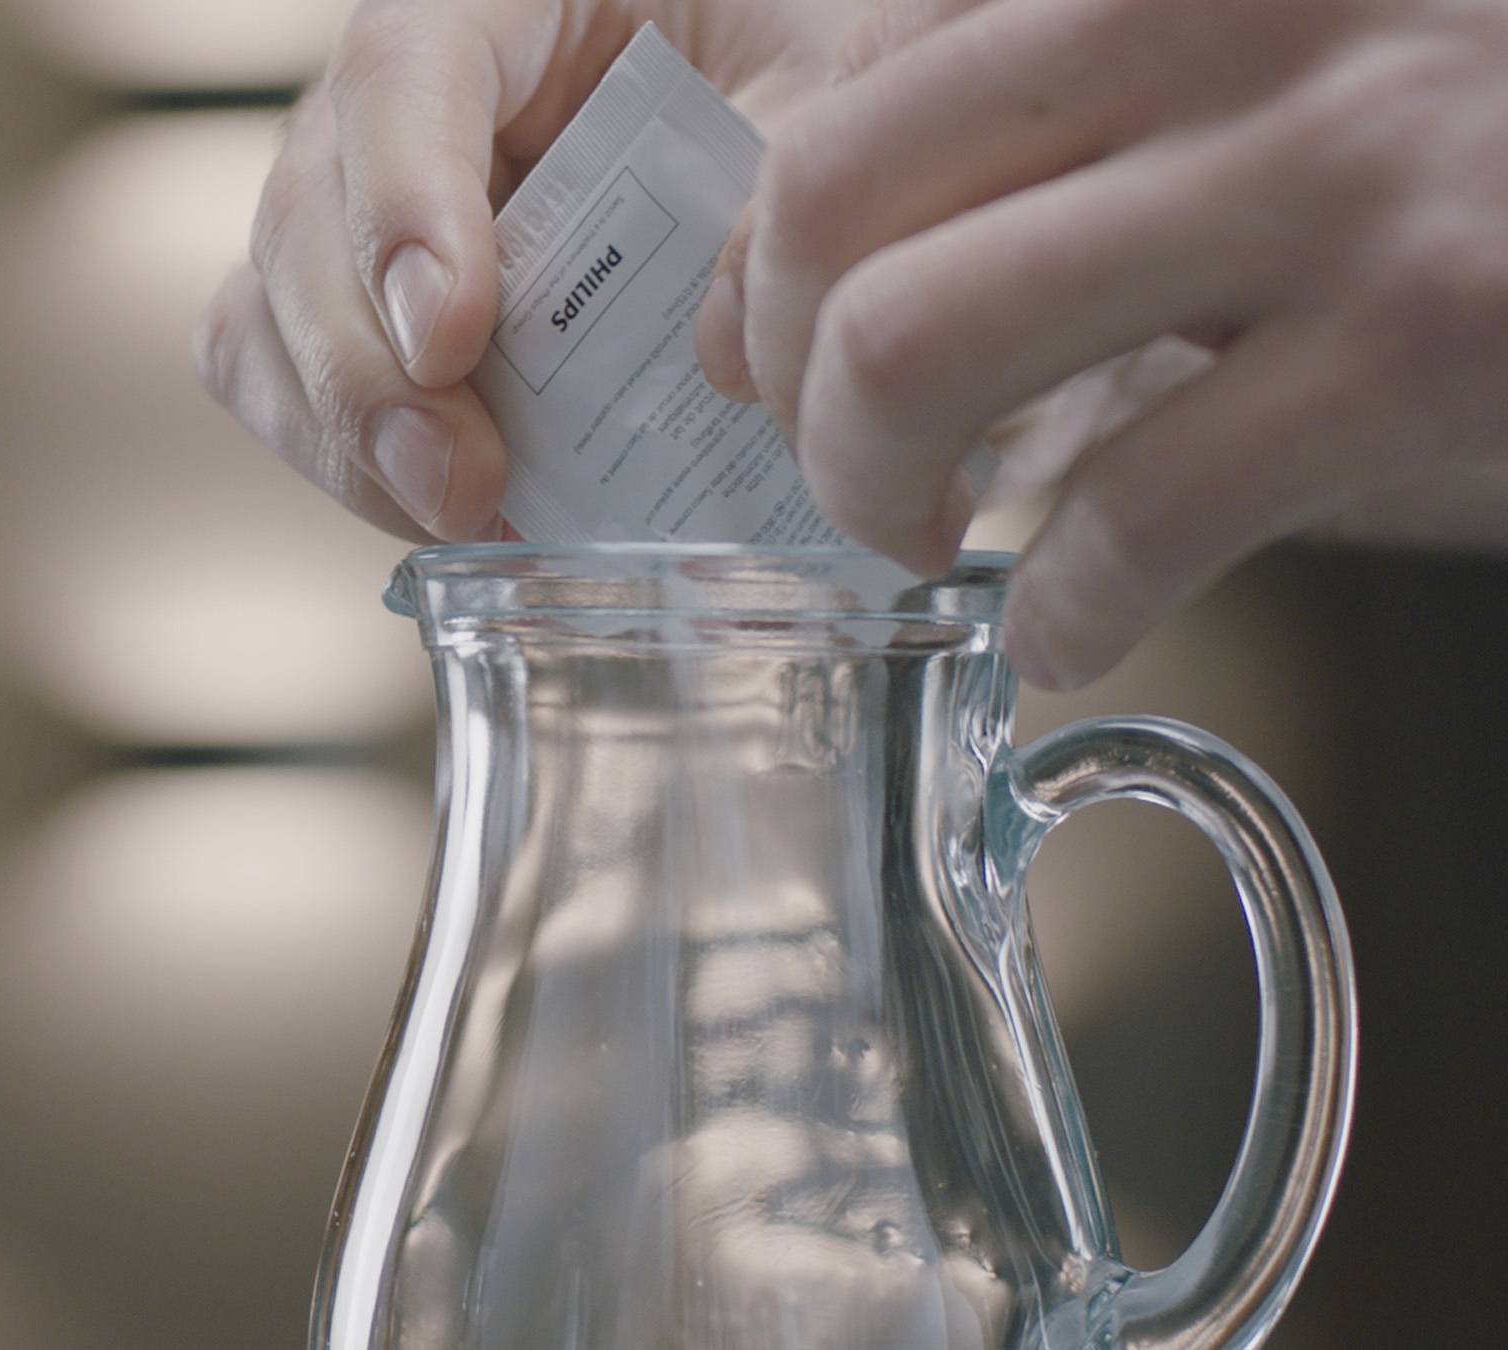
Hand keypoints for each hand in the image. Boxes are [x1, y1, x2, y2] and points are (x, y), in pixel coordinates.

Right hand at [196, 0, 871, 542]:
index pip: (397, 72)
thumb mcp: (823, 75)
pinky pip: (289, 391)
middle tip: (462, 483)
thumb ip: (782, 175)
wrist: (768, 110)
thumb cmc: (788, 64)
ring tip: (461, 513)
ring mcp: (354, 212)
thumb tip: (719, 337)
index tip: (456, 337)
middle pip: (303, 215)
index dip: (404, 206)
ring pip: (264, 317)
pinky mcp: (355, 314)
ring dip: (344, 436)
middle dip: (365, 371)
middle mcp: (391, 100)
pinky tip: (462, 516)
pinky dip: (352, 469)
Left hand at [696, 0, 1507, 687]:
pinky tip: (1073, 628)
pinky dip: (1062, 606)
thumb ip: (1087, 91)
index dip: (762, 240)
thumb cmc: (1483, 101)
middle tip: (839, 462)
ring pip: (917, 342)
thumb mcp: (1281, 31)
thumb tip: (823, 254)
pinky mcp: (1441, 325)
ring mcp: (1338, 158)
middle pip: (834, 196)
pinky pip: (1134, 505)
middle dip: (782, 374)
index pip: (853, 70)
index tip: (763, 338)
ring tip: (926, 540)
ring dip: (871, 490)